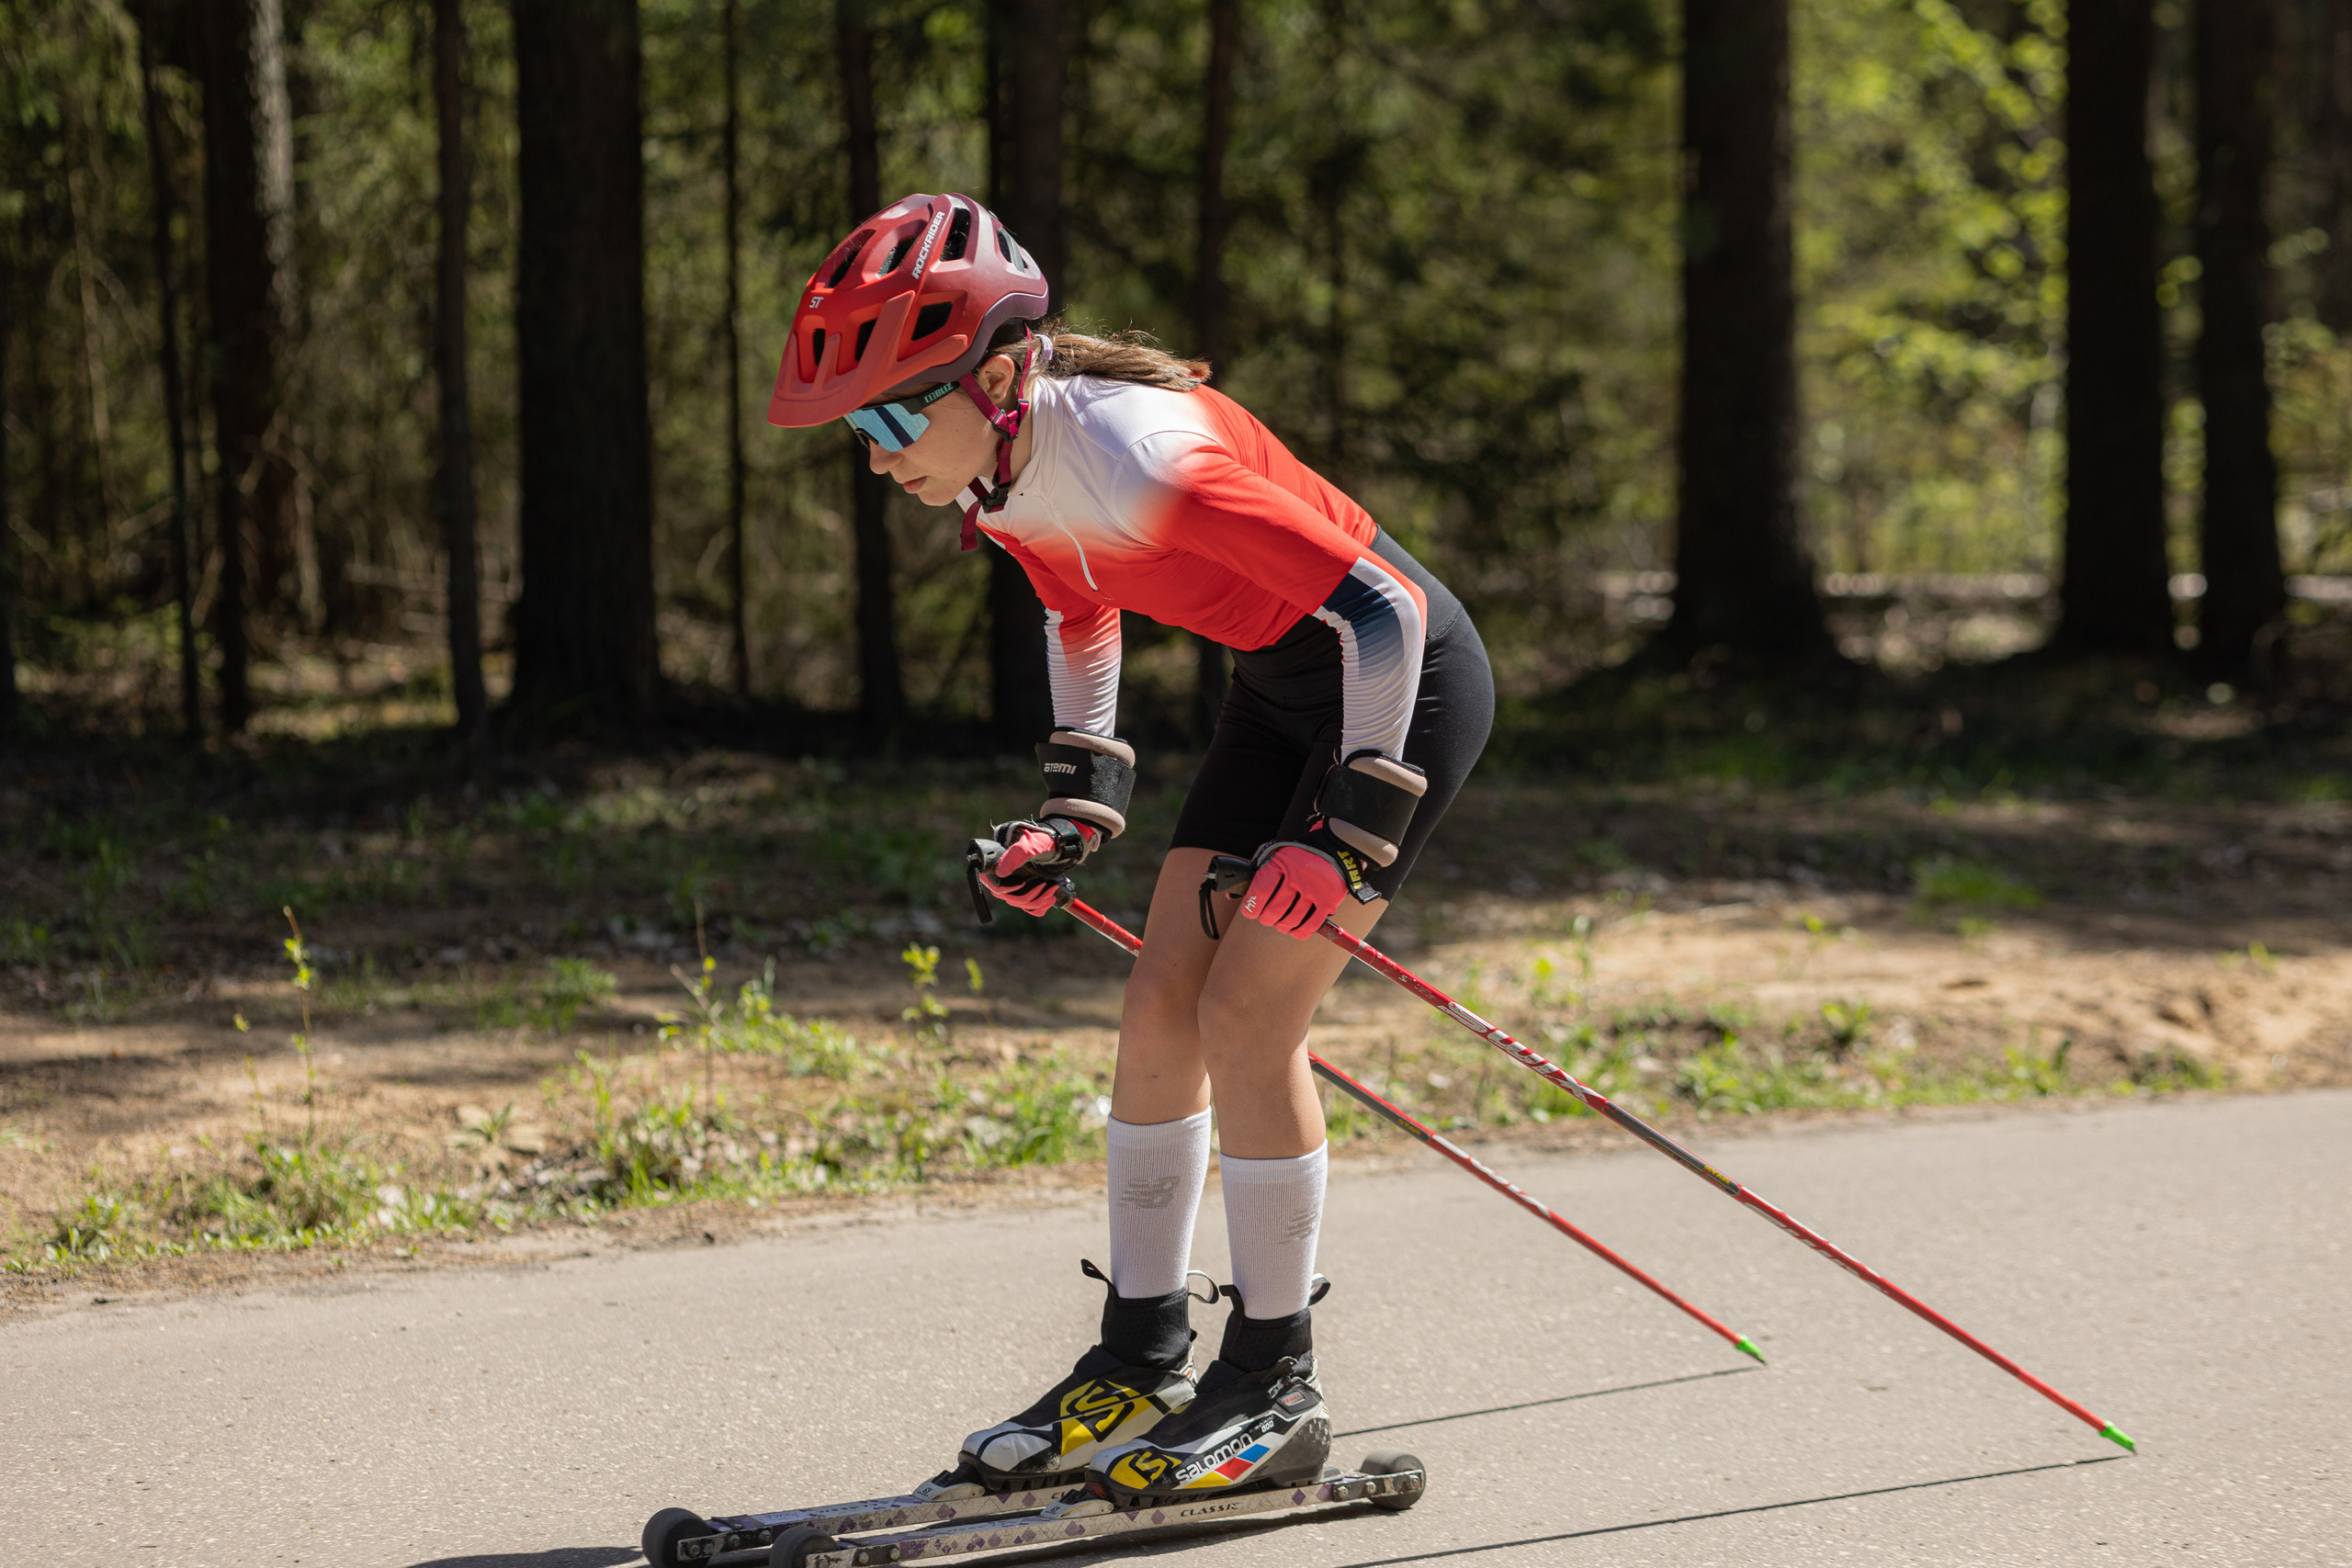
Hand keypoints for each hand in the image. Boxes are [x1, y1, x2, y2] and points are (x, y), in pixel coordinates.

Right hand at [979, 820, 1094, 916]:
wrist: (1059, 844)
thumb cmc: (1042, 841)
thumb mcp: (1029, 846)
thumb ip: (1014, 856)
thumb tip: (1000, 873)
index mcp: (1001, 866)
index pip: (994, 886)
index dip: (1006, 890)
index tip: (1023, 883)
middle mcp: (1007, 878)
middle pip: (1010, 899)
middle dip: (1030, 896)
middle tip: (1045, 885)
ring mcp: (1018, 887)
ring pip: (1022, 905)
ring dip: (1039, 901)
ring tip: (1052, 890)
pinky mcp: (1030, 893)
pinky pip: (1031, 909)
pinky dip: (1041, 907)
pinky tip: (1050, 898)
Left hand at [1240, 842, 1344, 937]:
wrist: (1335, 849)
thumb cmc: (1301, 855)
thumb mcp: (1277, 855)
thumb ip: (1257, 872)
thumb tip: (1231, 894)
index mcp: (1282, 863)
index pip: (1260, 891)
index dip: (1251, 907)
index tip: (1249, 912)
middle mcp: (1298, 877)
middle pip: (1274, 910)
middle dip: (1266, 918)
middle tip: (1266, 918)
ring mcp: (1314, 891)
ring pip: (1291, 920)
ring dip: (1281, 926)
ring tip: (1280, 923)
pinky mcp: (1328, 901)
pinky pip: (1310, 925)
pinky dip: (1300, 932)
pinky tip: (1294, 930)